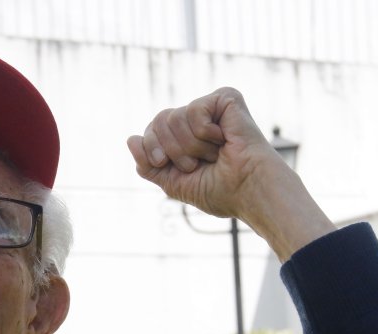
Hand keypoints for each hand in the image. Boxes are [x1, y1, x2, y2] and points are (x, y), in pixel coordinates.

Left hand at [127, 87, 334, 260]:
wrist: (248, 190)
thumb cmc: (219, 190)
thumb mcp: (173, 183)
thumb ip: (148, 164)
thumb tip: (130, 139)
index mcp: (184, 138)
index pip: (149, 132)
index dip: (154, 152)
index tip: (180, 168)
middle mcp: (196, 120)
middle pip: (157, 121)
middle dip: (172, 150)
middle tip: (198, 163)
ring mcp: (210, 108)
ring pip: (172, 117)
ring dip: (190, 146)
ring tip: (214, 154)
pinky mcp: (226, 98)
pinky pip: (193, 110)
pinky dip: (204, 133)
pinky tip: (224, 139)